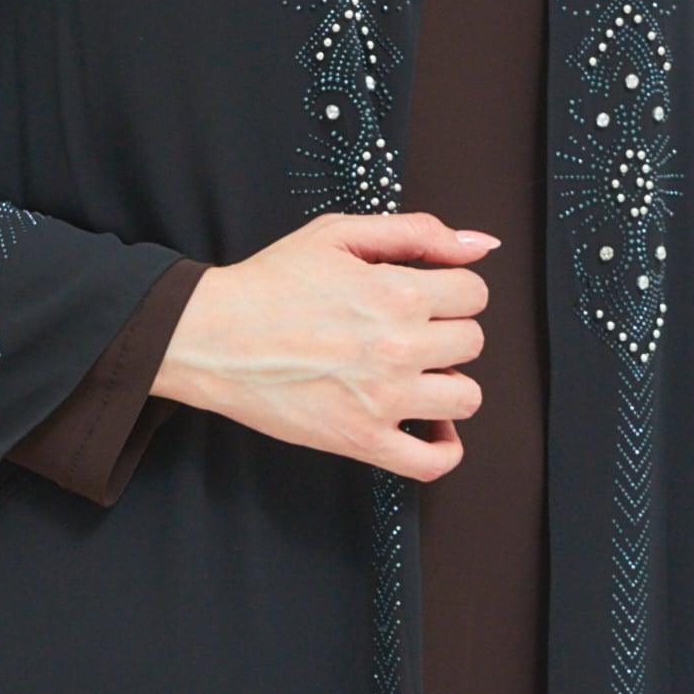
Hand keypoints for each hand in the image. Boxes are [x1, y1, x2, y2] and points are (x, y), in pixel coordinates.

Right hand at [155, 212, 495, 479]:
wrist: (212, 336)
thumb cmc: (270, 284)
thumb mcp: (339, 234)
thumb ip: (417, 231)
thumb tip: (481, 244)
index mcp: (396, 292)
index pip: (474, 292)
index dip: (452, 290)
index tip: (426, 297)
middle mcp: (398, 346)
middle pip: (473, 341)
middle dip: (447, 332)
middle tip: (409, 332)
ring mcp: (384, 399)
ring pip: (468, 397)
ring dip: (449, 384)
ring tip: (415, 375)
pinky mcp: (363, 441)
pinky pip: (434, 461)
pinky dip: (444, 448)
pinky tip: (426, 425)